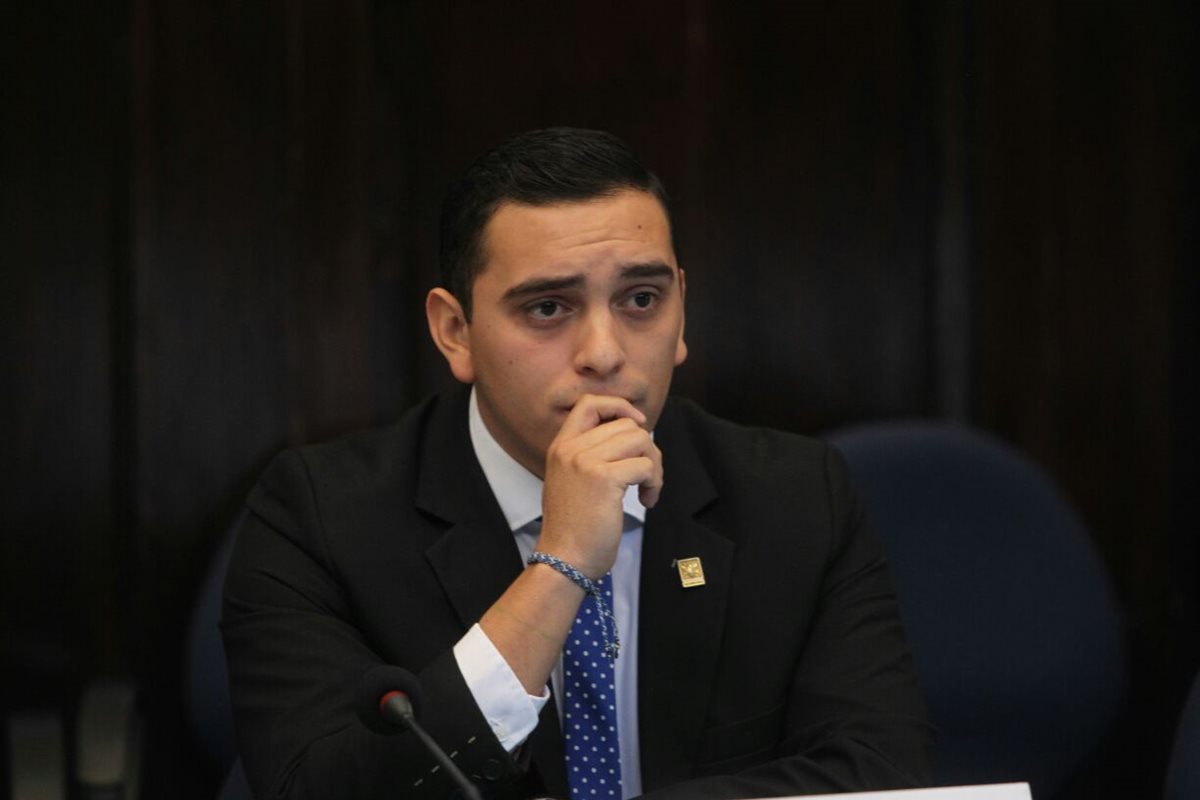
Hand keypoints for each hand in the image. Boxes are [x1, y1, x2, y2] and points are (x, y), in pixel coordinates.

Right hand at [537, 394, 662, 578]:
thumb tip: (632, 437)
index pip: (590, 403)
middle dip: (647, 448)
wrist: (564, 560)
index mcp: (561, 446)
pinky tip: (646, 501)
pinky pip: (645, 465)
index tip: (637, 424)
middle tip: (647, 476)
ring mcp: (586, 461)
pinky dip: (654, 482)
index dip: (619, 406)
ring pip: (640, 440)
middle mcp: (571, 449)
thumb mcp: (570, 482)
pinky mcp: (605, 479)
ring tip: (647, 489)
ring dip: (654, 465)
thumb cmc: (573, 528)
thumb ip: (590, 456)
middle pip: (626, 424)